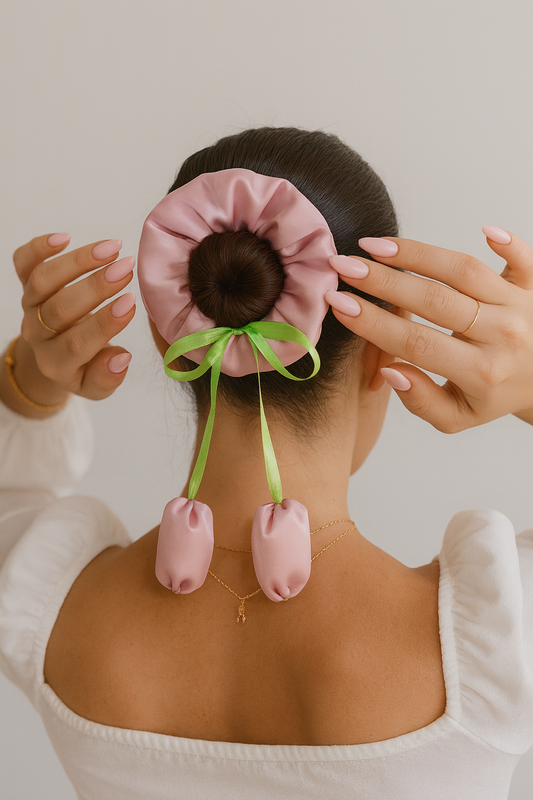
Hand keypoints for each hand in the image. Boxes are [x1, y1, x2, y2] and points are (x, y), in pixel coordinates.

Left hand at [4, 233, 135, 414]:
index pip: (77, 343)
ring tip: (112, 248)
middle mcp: (38, 333)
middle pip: (60, 308)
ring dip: (77, 261)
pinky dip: (39, 247)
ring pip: (43, 280)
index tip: (132, 303)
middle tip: (127, 269)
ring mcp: (30, 306)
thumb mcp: (96, 385)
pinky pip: (23, 262)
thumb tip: (122, 358)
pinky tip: (65, 237)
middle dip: (95, 287)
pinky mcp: (26, 283)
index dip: (104, 323)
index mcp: (56, 362)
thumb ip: (107, 378)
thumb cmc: (84, 365)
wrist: (53, 355)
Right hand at [325, 227, 532, 431]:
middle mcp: (502, 335)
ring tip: (375, 246)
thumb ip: (421, 400)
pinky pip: (522, 259)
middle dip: (381, 281)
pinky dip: (506, 243)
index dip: (373, 322)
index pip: (416, 342)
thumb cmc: (493, 396)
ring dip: (416, 254)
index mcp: (481, 372)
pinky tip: (482, 228)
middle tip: (344, 266)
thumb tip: (390, 371)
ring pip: (464, 271)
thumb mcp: (455, 417)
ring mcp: (520, 306)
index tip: (339, 303)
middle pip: (434, 300)